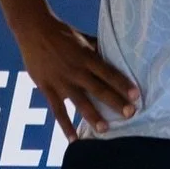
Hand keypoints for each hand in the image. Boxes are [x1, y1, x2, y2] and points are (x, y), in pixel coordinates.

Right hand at [19, 15, 139, 138]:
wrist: (33, 29)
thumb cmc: (62, 33)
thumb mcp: (83, 38)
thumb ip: (98, 49)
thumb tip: (117, 56)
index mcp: (87, 57)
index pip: (109, 73)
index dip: (123, 84)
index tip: (136, 96)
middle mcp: (76, 71)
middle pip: (99, 89)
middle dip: (115, 103)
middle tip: (130, 114)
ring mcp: (61, 81)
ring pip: (80, 102)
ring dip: (93, 116)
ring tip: (105, 130)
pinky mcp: (48, 89)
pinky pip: (58, 111)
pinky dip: (65, 126)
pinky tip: (74, 139)